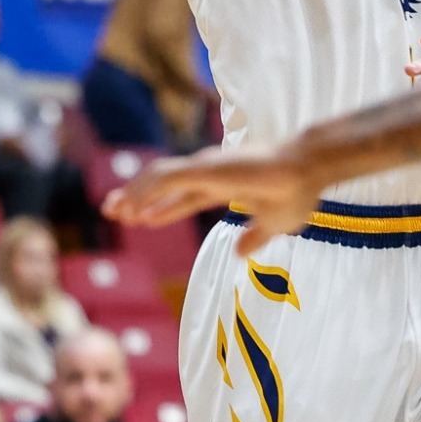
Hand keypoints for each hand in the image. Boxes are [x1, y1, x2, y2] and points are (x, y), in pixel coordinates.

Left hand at [104, 143, 319, 255]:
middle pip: (164, 185)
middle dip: (136, 198)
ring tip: (113, 210)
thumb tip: (240, 253)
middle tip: (112, 211)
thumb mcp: (273, 225)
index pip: (184, 196)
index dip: (162, 209)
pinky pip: (164, 179)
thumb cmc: (296, 193)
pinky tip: (131, 208)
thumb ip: (254, 237)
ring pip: (157, 178)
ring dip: (134, 194)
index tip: (141, 220)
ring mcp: (206, 168)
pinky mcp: (204, 168)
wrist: (308, 171)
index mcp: (225, 185)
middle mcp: (210, 173)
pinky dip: (145, 192)